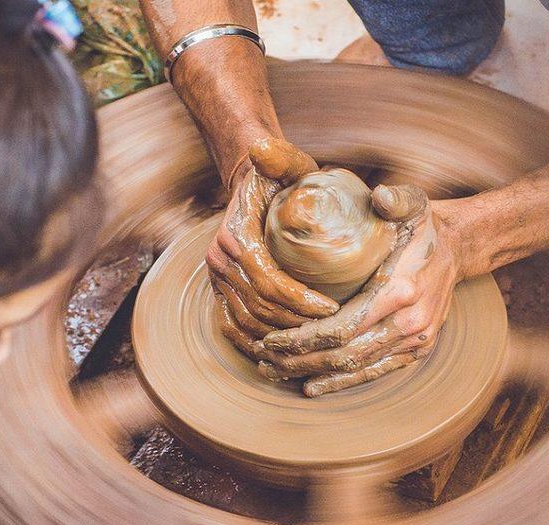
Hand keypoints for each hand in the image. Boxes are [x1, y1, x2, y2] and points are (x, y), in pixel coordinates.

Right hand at [207, 138, 340, 357]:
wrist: (250, 184)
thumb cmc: (278, 177)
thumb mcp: (285, 163)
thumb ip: (280, 157)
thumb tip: (261, 148)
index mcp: (235, 236)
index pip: (268, 281)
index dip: (300, 301)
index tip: (332, 309)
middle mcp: (218, 260)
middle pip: (259, 307)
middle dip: (296, 324)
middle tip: (331, 331)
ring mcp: (216, 278)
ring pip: (247, 322)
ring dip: (280, 337)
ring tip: (313, 341)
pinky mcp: (218, 290)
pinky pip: (231, 326)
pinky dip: (253, 343)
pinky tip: (280, 352)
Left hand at [257, 185, 463, 395]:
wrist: (458, 249)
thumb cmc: (423, 226)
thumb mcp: (412, 203)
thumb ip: (395, 199)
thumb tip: (379, 195)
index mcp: (401, 290)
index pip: (343, 327)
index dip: (303, 338)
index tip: (271, 337)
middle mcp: (410, 323)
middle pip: (344, 354)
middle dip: (299, 361)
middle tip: (263, 359)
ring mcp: (415, 341)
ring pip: (356, 368)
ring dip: (314, 374)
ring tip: (277, 372)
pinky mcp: (416, 351)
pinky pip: (375, 372)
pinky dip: (342, 382)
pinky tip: (313, 386)